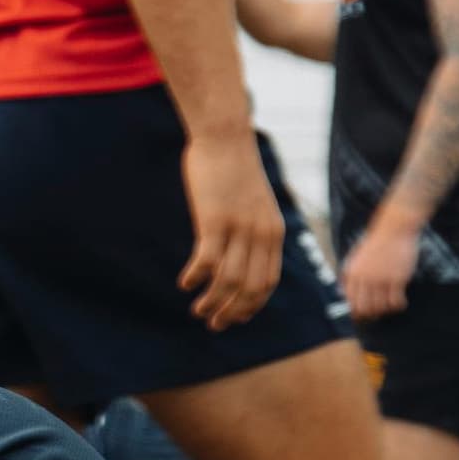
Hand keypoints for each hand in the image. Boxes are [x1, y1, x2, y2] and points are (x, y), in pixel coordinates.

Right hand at [173, 125, 285, 330]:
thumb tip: (241, 251)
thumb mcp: (254, 201)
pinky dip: (196, 278)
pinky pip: (206, 261)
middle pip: (251, 288)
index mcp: (273, 232)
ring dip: (213, 302)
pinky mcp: (215, 220)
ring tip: (198, 311)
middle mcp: (261, 234)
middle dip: (233, 312)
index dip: (252, 305)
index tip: (237, 317)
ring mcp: (239, 228)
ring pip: (229, 280)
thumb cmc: (233, 167)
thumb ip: (252, 227)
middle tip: (214, 324)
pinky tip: (185, 283)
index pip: (268, 282)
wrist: (225, 135)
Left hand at [339, 219, 421, 322]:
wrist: (394, 230)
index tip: (361, 316)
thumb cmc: (376, 242)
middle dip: (370, 315)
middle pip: (365, 308)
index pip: (350, 301)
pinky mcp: (397, 279)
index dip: (355, 312)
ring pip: (380, 307)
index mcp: (353, 273)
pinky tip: (400, 302)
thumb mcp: (356, 257)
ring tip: (389, 306)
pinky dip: (398, 305)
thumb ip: (350, 274)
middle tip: (377, 315)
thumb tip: (343, 293)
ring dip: (385, 310)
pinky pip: (395, 301)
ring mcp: (381, 279)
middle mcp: (365, 278)